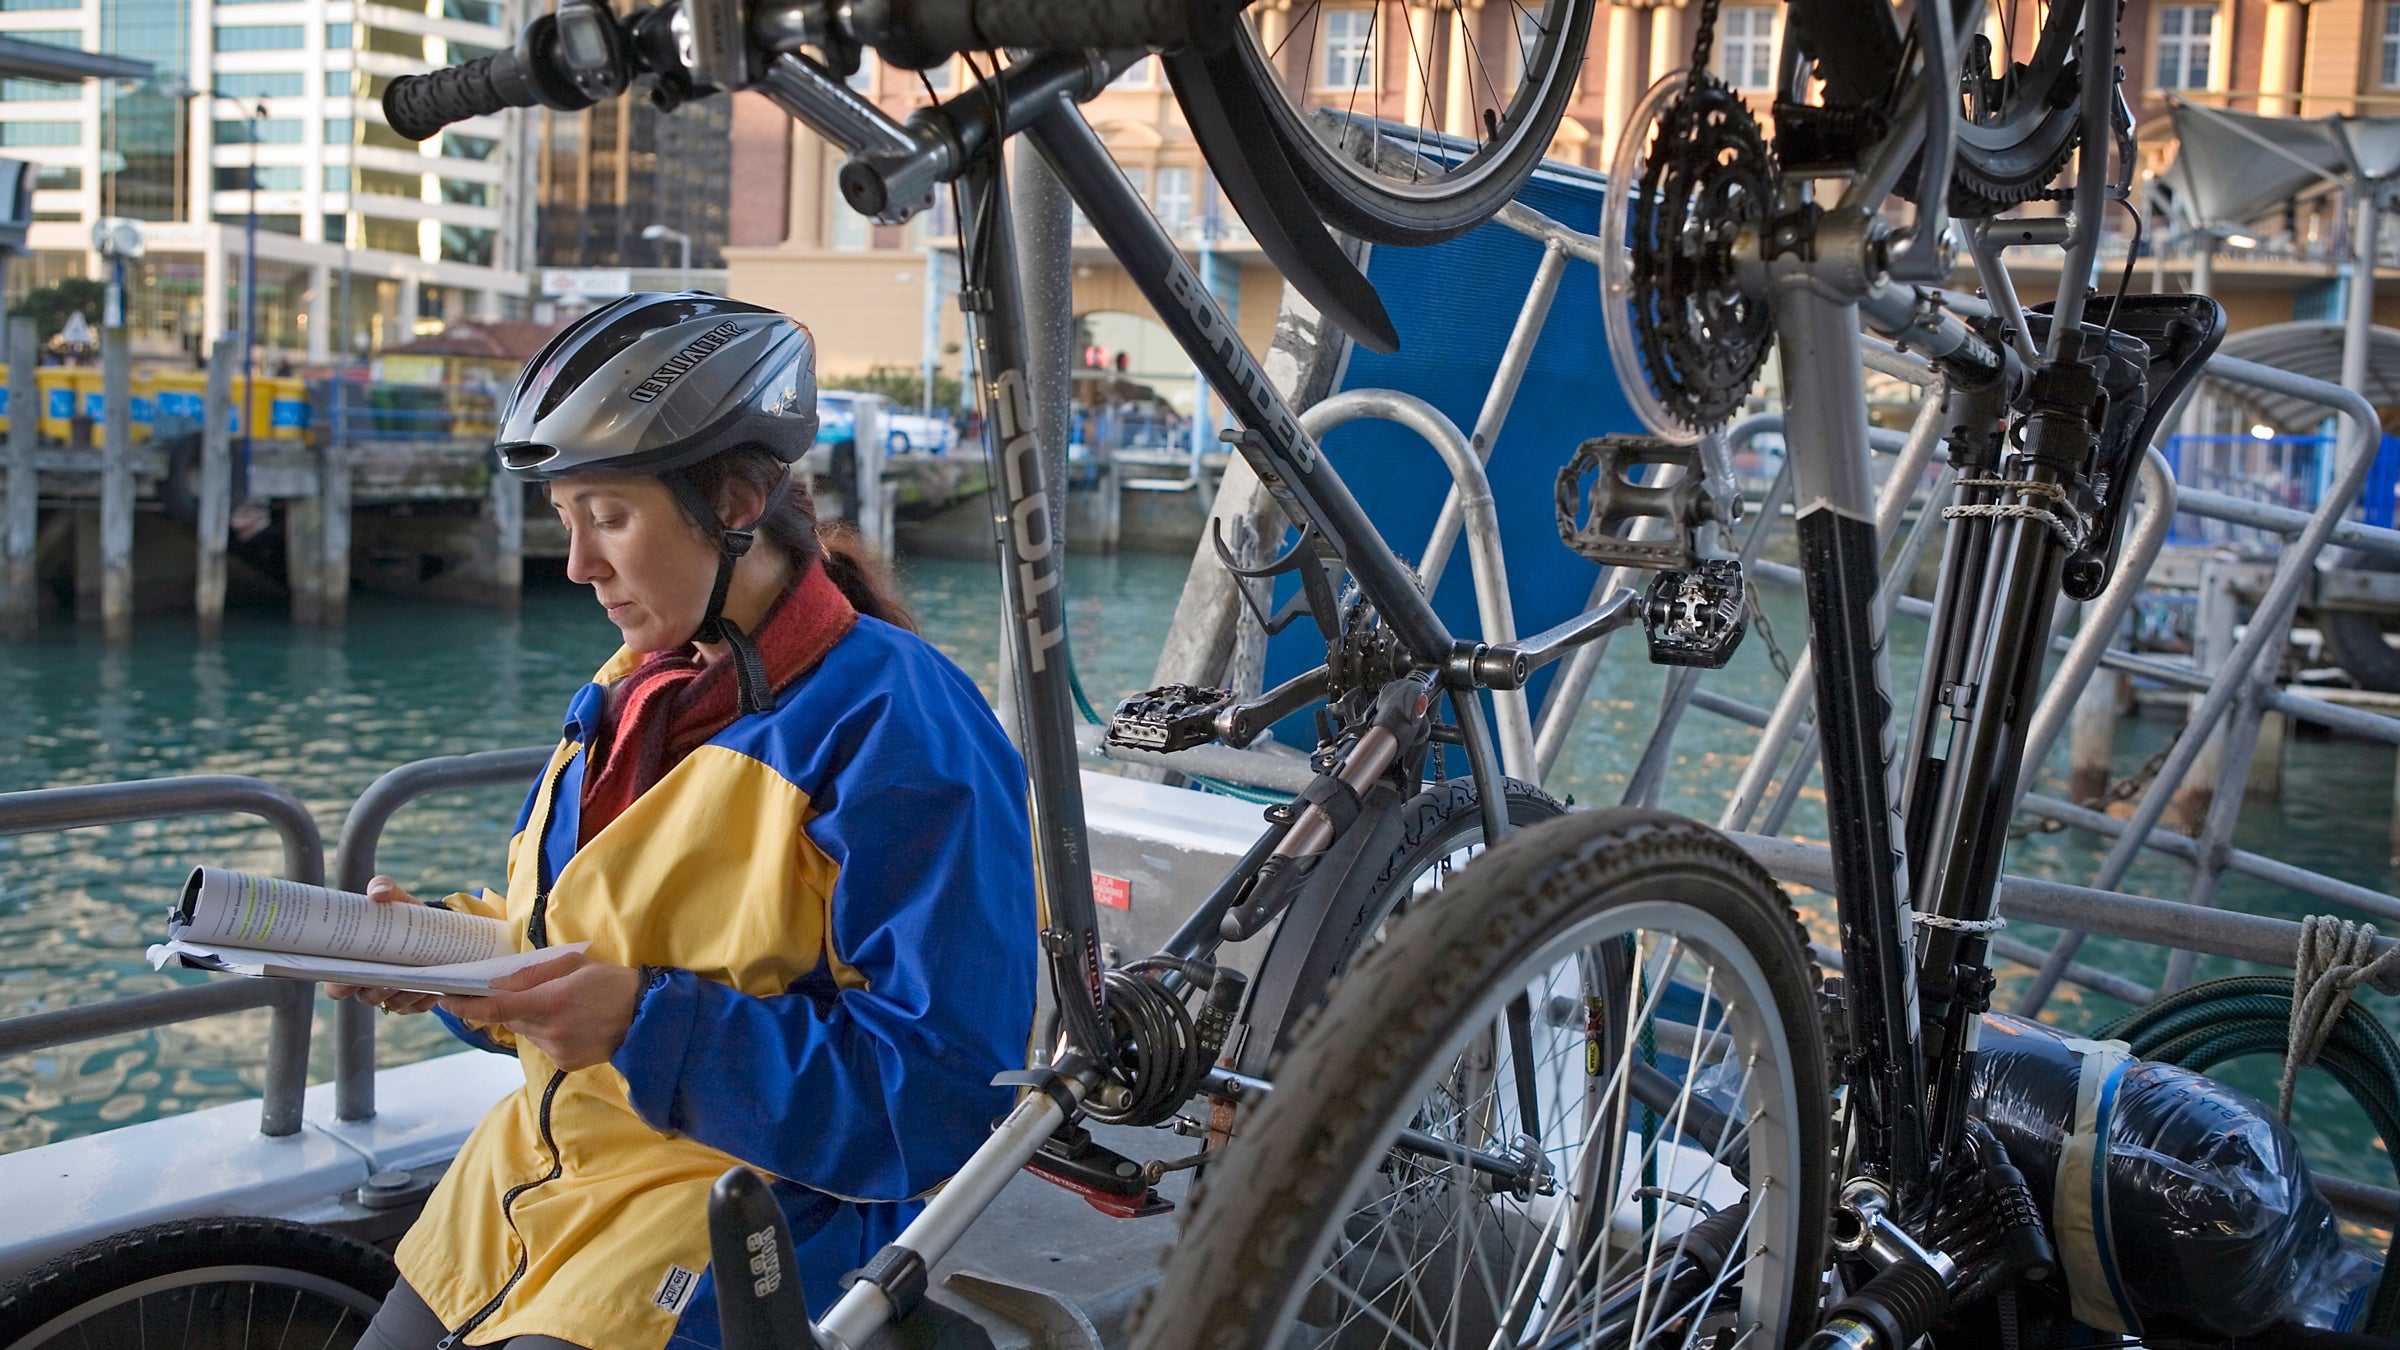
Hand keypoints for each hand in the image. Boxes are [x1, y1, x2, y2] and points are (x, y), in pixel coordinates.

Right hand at [323, 875, 441, 1014]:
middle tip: (389, 976)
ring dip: (405, 993)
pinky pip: (419, 1007)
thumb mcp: (397, 899)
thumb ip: (384, 888)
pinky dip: (426, 997)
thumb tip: (378, 892)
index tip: (350, 973)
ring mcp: (393, 997)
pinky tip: (435, 986)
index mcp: (355, 966)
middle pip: (366, 997)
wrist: (436, 928)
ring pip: (394, 1004)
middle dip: (377, 989)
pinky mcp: (416, 1002)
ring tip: (418, 979)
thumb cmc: (405, 915)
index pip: (335, 986)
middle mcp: (370, 986)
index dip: (338, 985)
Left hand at [438, 952, 643, 1071]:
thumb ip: (534, 972)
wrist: (646, 1017)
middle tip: (529, 993)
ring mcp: (558, 1050)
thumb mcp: (575, 963)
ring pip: (526, 1032)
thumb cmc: (611, 982)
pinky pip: (542, 1044)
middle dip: (508, 1006)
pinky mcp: (565, 1063)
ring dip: (531, 1019)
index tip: (446, 999)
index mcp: (553, 1000)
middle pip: (509, 1019)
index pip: (497, 1007)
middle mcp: (551, 1029)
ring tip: (563, 1007)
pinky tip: (573, 1024)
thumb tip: (498, 982)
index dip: (467, 1005)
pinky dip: (547, 1032)